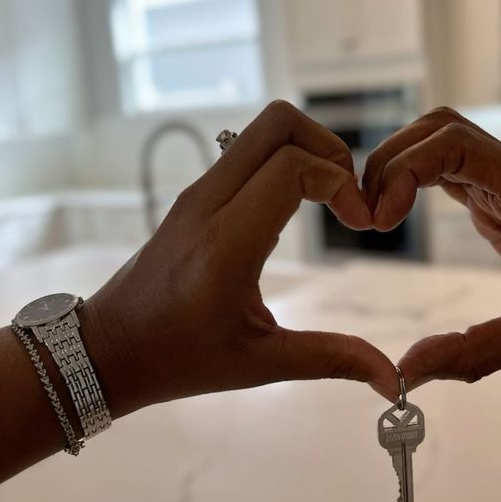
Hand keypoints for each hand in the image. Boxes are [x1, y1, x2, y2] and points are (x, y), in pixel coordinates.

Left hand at [83, 101, 398, 415]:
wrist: (108, 348)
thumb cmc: (179, 359)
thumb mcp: (260, 365)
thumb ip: (330, 359)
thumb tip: (392, 378)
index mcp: (225, 244)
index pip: (293, 166)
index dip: (340, 182)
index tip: (360, 223)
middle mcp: (208, 204)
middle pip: (279, 123)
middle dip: (329, 148)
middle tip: (347, 197)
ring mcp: (198, 193)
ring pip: (262, 130)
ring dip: (308, 151)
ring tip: (329, 201)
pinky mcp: (196, 195)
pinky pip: (247, 152)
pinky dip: (285, 161)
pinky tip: (297, 208)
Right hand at [362, 108, 500, 387]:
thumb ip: (473, 353)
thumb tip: (407, 371)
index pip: (454, 143)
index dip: (405, 170)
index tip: (383, 219)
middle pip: (440, 129)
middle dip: (392, 162)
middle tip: (369, 216)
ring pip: (444, 140)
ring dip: (401, 165)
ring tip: (378, 214)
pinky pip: (454, 167)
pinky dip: (417, 179)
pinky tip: (400, 213)